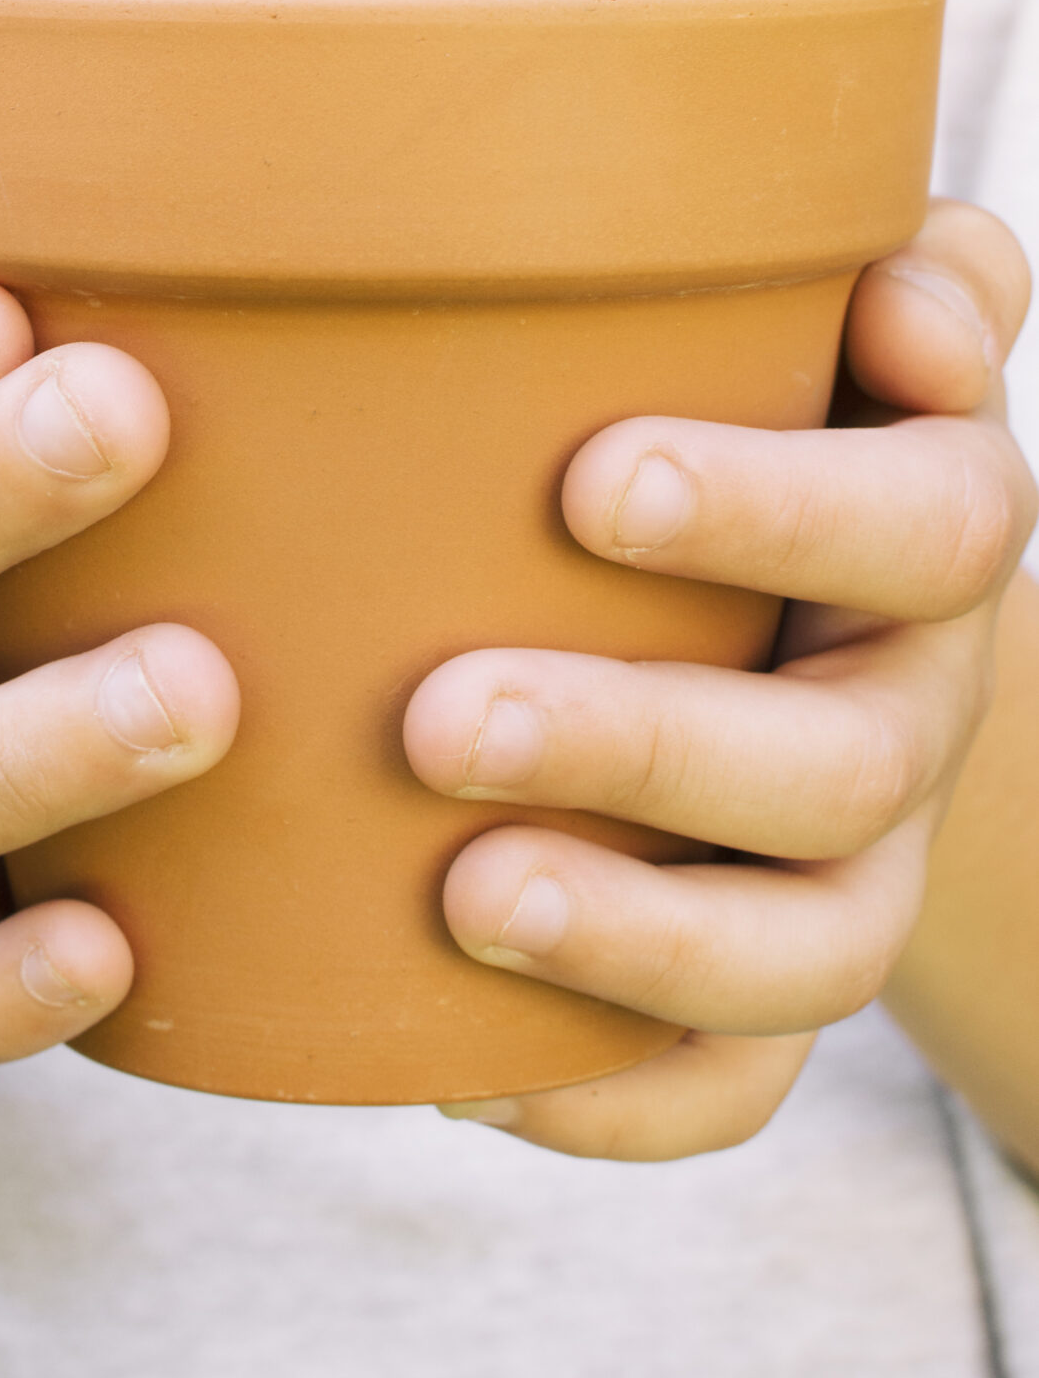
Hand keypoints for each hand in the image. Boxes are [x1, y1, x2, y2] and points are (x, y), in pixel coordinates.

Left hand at [404, 199, 1035, 1160]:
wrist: (803, 601)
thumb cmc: (766, 409)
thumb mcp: (834, 320)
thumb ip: (906, 278)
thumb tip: (904, 294)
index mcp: (936, 532)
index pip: (931, 523)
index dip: (779, 511)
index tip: (589, 482)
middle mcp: (915, 711)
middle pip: (843, 765)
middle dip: (648, 747)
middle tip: (441, 716)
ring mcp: (854, 867)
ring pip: (808, 952)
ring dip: (638, 941)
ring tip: (460, 899)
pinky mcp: (774, 987)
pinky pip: (737, 1087)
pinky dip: (617, 1099)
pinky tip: (467, 1072)